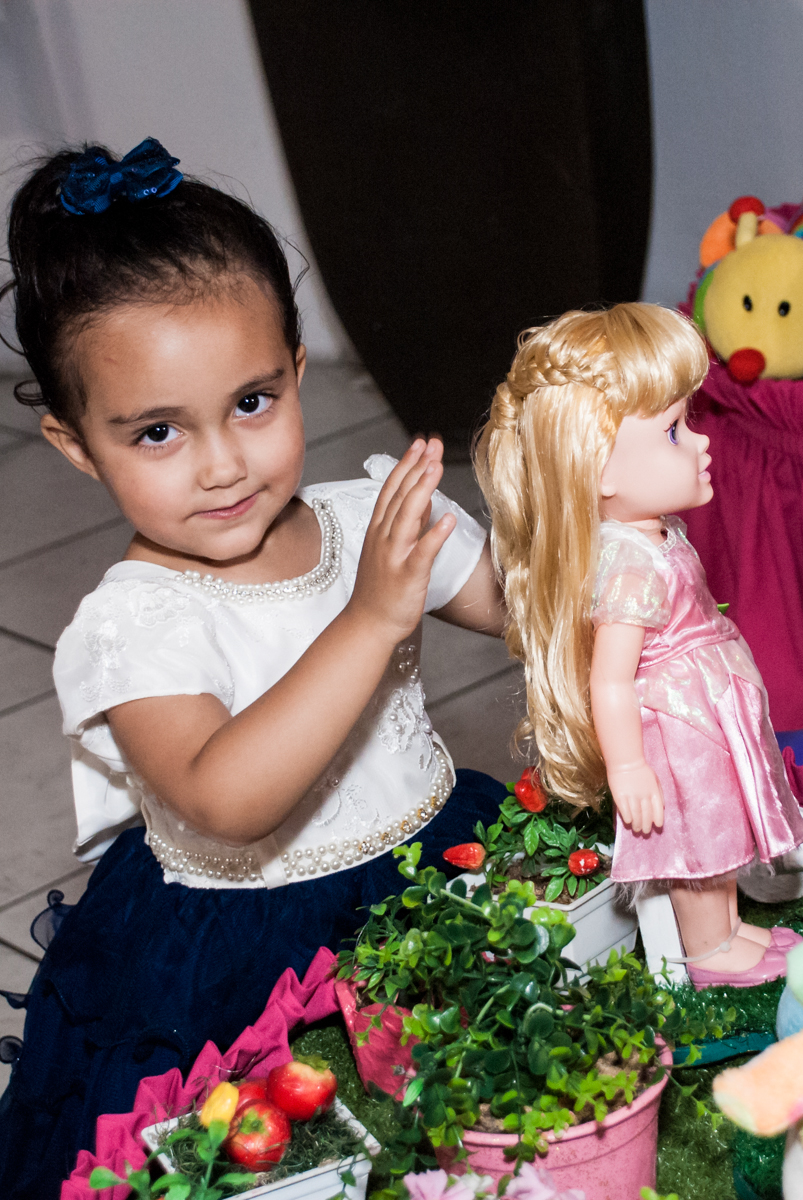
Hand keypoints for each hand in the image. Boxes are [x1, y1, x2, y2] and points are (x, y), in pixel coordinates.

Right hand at [348, 438, 455, 642]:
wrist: (368, 624)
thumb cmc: (381, 589)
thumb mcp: (391, 548)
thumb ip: (408, 522)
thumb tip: (425, 495)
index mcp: (379, 529)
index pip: (392, 489)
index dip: (406, 464)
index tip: (420, 443)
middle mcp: (384, 537)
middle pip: (400, 495)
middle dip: (416, 467)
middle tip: (431, 443)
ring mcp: (394, 556)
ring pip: (408, 516)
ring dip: (422, 489)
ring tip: (436, 466)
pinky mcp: (408, 575)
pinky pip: (423, 551)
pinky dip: (435, 533)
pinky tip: (448, 517)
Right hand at [607, 759, 663, 833]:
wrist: (625, 760)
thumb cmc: (641, 769)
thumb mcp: (655, 779)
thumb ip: (659, 793)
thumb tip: (662, 806)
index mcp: (653, 792)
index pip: (658, 810)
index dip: (658, 819)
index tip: (657, 826)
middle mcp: (644, 796)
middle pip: (646, 815)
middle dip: (646, 825)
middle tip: (644, 831)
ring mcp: (632, 796)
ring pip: (636, 815)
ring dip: (637, 824)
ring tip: (636, 829)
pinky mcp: (620, 796)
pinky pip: (625, 810)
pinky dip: (627, 818)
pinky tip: (628, 821)